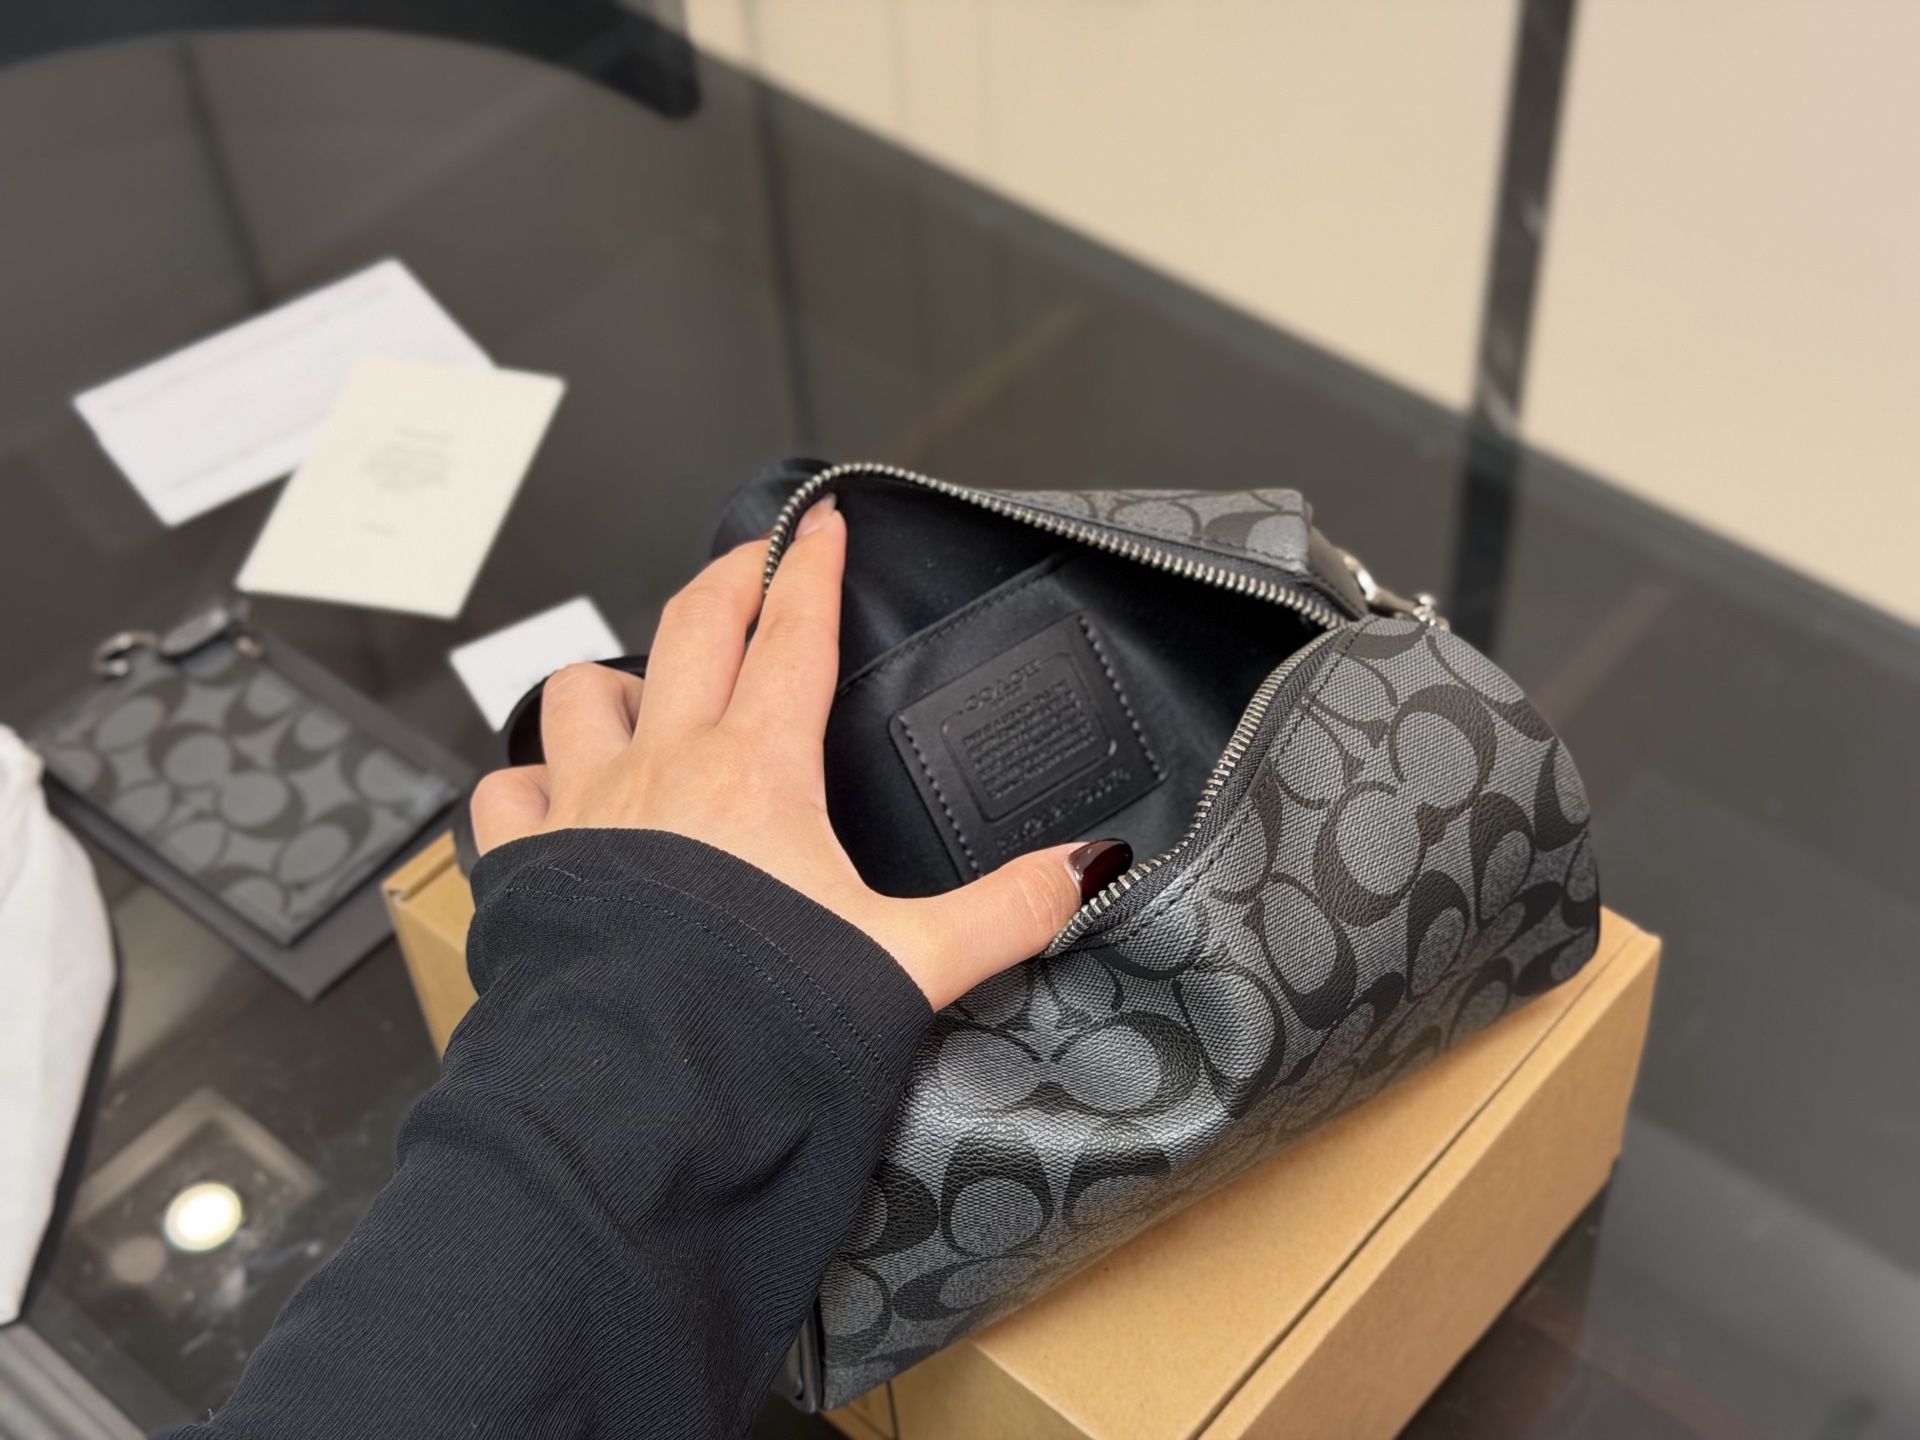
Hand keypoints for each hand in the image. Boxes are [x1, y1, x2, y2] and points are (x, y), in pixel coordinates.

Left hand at [468, 497, 1131, 1009]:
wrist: (635, 1097)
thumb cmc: (759, 1025)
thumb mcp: (907, 964)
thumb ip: (1003, 911)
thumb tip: (1085, 867)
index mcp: (756, 771)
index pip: (791, 636)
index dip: (814, 569)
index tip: (824, 522)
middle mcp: (662, 768)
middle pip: (692, 629)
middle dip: (730, 577)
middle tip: (759, 555)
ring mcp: (586, 810)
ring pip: (584, 693)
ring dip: (620, 676)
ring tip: (648, 688)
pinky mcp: (528, 868)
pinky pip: (510, 792)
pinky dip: (532, 779)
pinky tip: (553, 794)